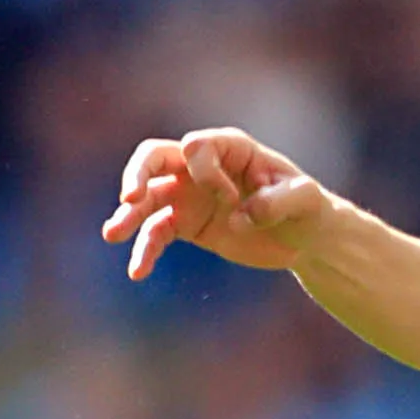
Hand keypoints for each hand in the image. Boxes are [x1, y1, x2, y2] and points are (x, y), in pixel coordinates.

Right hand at [102, 128, 336, 281]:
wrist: (306, 237)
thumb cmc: (307, 207)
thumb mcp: (305, 199)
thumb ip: (277, 200)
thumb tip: (241, 215)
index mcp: (229, 149)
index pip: (195, 147)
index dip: (205, 172)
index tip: (230, 198)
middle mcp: (201, 168)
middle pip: (154, 158)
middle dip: (137, 174)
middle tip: (129, 197)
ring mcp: (189, 195)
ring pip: (147, 198)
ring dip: (128, 215)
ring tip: (112, 234)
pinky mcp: (187, 225)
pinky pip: (157, 233)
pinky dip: (145, 250)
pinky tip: (137, 271)